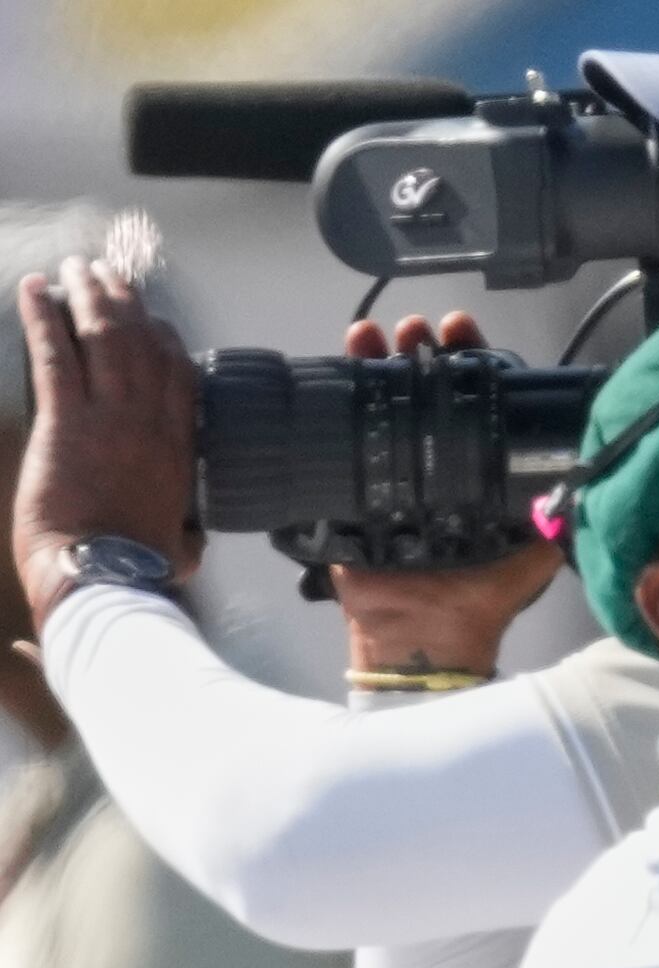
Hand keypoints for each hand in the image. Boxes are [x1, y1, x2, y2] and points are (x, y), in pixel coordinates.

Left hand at [14, 258, 200, 624]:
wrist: (107, 577)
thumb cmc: (142, 570)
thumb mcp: (182, 549)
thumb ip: (187, 532)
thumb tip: (192, 541)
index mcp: (179, 448)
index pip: (179, 375)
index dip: (165, 339)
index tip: (154, 320)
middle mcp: (150, 422)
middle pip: (142, 343)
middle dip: (125, 301)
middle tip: (111, 274)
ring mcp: (109, 418)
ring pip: (103, 337)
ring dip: (87, 295)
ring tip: (76, 267)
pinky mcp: (66, 422)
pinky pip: (54, 355)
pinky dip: (42, 317)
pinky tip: (33, 289)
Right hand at [328, 314, 565, 676]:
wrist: (424, 631)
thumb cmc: (482, 598)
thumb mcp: (535, 554)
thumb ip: (559, 517)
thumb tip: (590, 478)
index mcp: (480, 470)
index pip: (480, 401)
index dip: (474, 362)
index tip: (464, 333)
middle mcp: (438, 462)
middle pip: (429, 389)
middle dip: (421, 351)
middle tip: (418, 329)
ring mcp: (391, 469)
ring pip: (384, 400)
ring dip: (377, 360)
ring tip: (373, 334)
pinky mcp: (351, 484)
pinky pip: (342, 432)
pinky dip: (339, 394)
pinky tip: (341, 361)